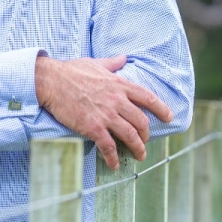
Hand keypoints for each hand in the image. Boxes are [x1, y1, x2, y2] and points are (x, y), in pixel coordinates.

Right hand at [35, 54, 173, 169]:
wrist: (51, 81)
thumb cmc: (71, 70)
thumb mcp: (96, 63)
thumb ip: (112, 63)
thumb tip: (123, 57)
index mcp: (119, 85)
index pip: (148, 98)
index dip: (161, 109)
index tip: (169, 117)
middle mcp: (117, 101)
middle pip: (141, 121)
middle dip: (146, 134)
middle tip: (145, 140)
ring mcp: (106, 115)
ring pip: (130, 136)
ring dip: (137, 148)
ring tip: (139, 155)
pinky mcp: (93, 127)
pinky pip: (109, 147)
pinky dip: (113, 158)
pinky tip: (114, 165)